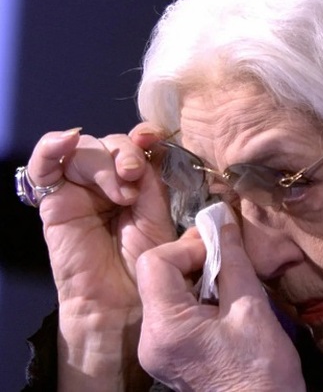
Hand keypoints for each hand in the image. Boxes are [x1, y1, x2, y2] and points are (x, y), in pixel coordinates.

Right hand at [26, 125, 176, 387]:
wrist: (122, 303)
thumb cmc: (147, 267)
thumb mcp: (161, 218)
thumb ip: (157, 184)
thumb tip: (158, 148)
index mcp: (140, 184)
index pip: (139, 145)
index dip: (147, 135)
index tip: (156, 137)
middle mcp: (109, 183)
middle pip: (113, 143)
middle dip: (127, 153)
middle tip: (135, 176)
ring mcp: (81, 190)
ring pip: (87, 150)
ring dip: (105, 162)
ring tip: (121, 192)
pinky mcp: (55, 201)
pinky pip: (45, 164)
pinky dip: (53, 146)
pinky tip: (68, 140)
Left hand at [136, 222, 304, 390]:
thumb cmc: (261, 369)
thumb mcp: (252, 309)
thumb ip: (234, 262)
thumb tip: (225, 223)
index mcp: (164, 327)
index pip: (155, 262)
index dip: (188, 246)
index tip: (221, 249)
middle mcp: (150, 339)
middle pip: (157, 277)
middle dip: (194, 259)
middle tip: (228, 256)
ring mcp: (156, 351)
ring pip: (166, 293)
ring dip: (198, 278)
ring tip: (231, 280)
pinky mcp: (169, 357)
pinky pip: (173, 313)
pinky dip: (197, 298)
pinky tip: (224, 302)